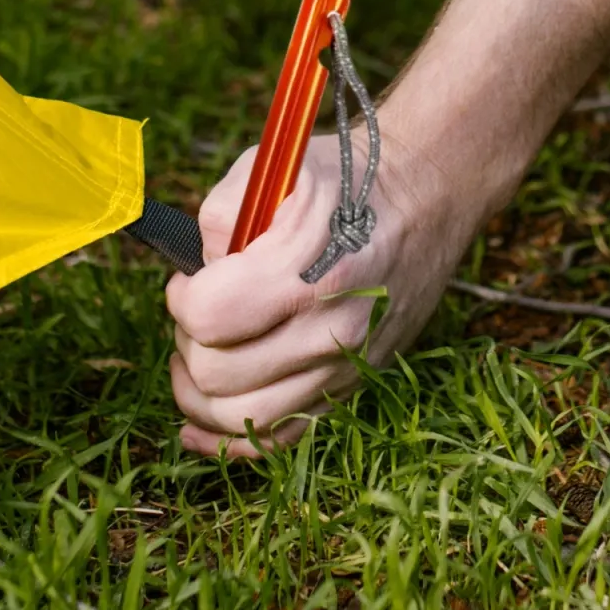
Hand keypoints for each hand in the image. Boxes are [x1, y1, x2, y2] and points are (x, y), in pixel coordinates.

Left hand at [165, 125, 472, 456]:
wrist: (428, 194)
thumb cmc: (348, 177)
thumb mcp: (281, 169)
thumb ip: (221, 213)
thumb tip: (195, 268)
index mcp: (313, 269)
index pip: (208, 317)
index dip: (181, 298)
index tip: (188, 279)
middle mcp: (335, 326)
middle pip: (216, 374)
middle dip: (188, 342)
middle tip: (200, 311)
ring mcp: (347, 362)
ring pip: (240, 417)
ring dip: (198, 393)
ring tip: (201, 353)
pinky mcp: (354, 383)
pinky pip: (279, 438)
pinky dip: (229, 440)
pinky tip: (198, 424)